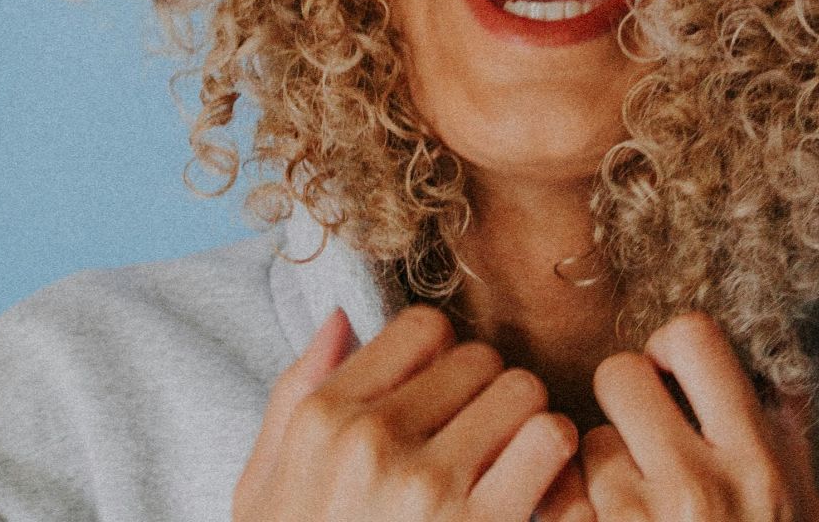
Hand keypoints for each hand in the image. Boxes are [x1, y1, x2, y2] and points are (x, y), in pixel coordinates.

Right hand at [233, 305, 579, 521]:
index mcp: (321, 420)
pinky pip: (552, 444)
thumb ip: (295, 396)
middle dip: (489, 398)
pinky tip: (534, 499)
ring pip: (525, 393)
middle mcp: (371, 441)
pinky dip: (557, 469)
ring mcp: (429, 487)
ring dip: (528, 429)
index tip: (441, 405)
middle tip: (481, 446)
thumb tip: (340, 318)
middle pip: (482, 359)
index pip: (422, 328)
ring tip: (510, 472)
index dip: (443, 362)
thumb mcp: (261, 489)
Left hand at [580, 312, 818, 521]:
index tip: (670, 374)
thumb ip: (789, 434)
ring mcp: (641, 521)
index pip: (694, 337)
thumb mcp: (803, 504)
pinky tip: (611, 520)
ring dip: (603, 466)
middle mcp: (699, 487)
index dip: (670, 345)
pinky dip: (581, 508)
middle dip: (626, 399)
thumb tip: (783, 371)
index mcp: (755, 460)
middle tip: (642, 435)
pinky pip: (562, 495)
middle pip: (620, 373)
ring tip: (635, 500)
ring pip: (589, 439)